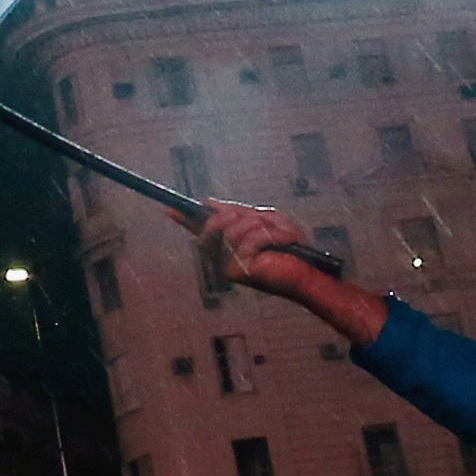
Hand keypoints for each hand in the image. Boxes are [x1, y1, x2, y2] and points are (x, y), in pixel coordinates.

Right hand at [200, 203, 388, 346]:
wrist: (305, 272)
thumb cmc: (286, 249)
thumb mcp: (263, 220)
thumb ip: (238, 212)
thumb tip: (208, 203)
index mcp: (227, 246)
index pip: (199, 229)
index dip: (184, 218)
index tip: (170, 209)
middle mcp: (222, 257)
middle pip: (216, 221)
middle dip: (241, 214)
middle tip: (262, 220)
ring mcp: (227, 266)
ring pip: (235, 226)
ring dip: (263, 226)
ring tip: (278, 238)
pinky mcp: (237, 271)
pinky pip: (250, 238)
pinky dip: (271, 235)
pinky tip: (281, 246)